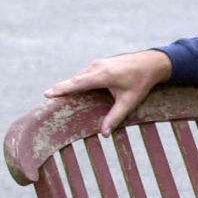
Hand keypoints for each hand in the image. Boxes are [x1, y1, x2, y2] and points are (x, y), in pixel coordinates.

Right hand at [44, 49, 172, 135]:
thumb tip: (104, 134)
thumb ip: (115, 117)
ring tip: (57, 94)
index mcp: (102, 75)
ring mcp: (97, 63)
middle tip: (47, 97)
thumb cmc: (141, 83)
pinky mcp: (99, 63)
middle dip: (61, 88)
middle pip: (75, 79)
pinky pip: (85, 74)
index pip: (77, 83)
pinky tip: (74, 88)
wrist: (150, 63)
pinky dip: (78, 81)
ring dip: (70, 84)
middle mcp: (97, 67)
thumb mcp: (129, 102)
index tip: (47, 93)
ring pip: (80, 76)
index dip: (62, 88)